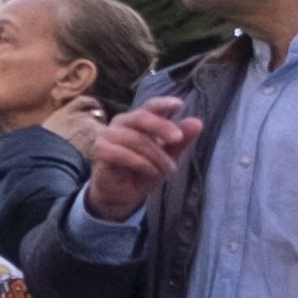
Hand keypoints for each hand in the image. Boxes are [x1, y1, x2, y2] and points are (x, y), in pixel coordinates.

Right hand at [78, 94, 199, 218]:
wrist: (124, 194)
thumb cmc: (145, 171)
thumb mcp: (168, 157)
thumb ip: (181, 141)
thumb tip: (197, 122)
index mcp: (140, 120)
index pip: (150, 106)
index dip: (163, 103)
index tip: (179, 105)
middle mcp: (122, 122)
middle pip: (142, 117)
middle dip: (162, 127)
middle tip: (178, 139)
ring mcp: (108, 134)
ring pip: (135, 138)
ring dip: (154, 156)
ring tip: (165, 171)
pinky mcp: (99, 149)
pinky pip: (121, 153)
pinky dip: (139, 163)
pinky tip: (150, 171)